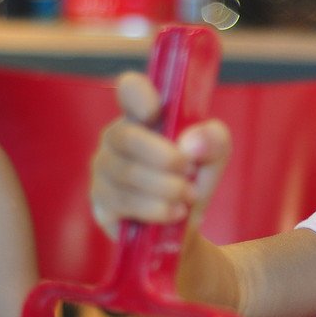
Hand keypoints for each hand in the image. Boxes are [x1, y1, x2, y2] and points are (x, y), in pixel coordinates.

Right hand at [90, 71, 230, 237]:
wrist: (183, 228)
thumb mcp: (214, 156)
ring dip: (166, 188)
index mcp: (142, 115)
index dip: (139, 95)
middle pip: (127, 137)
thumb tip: (190, 144)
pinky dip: (156, 209)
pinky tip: (176, 213)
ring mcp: (104, 170)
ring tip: (189, 197)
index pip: (129, 89)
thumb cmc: (192, 180)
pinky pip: (124, 202)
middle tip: (190, 172)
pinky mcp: (101, 202)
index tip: (157, 113)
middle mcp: (116, 138)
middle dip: (165, 158)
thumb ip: (213, 140)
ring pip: (128, 174)